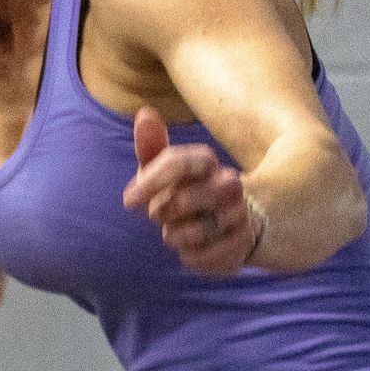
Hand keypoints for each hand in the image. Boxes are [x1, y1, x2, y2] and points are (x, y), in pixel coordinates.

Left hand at [122, 106, 265, 275]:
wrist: (233, 222)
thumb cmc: (188, 191)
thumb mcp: (165, 170)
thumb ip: (152, 145)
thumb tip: (145, 113)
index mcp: (207, 161)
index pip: (179, 162)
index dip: (151, 181)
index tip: (128, 202)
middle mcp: (229, 184)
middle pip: (181, 201)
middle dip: (160, 213)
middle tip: (161, 214)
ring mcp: (238, 215)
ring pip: (191, 233)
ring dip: (174, 237)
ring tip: (180, 230)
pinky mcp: (241, 245)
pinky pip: (199, 257)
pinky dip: (189, 256)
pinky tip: (195, 247)